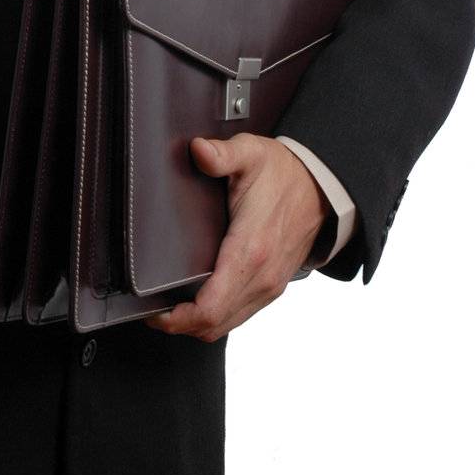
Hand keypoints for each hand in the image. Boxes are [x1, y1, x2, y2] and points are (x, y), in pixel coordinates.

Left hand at [144, 134, 329, 344]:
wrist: (321, 186)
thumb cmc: (284, 172)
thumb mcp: (251, 153)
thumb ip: (222, 154)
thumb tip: (198, 150)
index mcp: (250, 250)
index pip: (210, 306)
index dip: (177, 318)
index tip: (154, 312)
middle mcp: (262, 276)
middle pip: (214, 324)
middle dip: (180, 324)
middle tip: (153, 311)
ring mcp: (270, 285)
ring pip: (227, 325)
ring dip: (197, 323)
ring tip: (170, 308)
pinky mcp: (273, 285)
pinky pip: (240, 314)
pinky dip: (217, 316)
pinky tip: (199, 300)